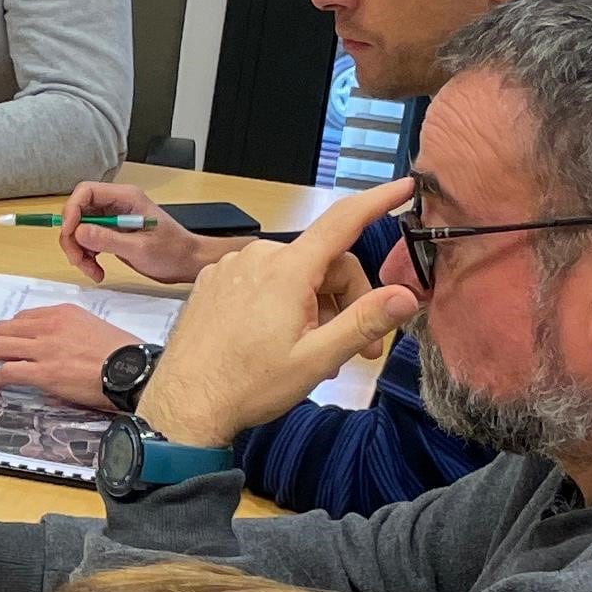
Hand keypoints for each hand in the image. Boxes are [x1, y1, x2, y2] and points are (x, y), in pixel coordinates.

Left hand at [0, 301, 145, 406]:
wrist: (134, 369)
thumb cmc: (122, 353)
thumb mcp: (94, 328)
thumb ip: (69, 332)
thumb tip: (55, 348)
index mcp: (62, 313)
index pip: (22, 318)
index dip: (5, 333)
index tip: (0, 344)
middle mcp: (49, 326)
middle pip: (2, 329)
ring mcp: (45, 348)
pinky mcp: (45, 373)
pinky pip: (7, 372)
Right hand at [59, 180, 232, 288]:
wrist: (186, 262)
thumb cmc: (172, 251)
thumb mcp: (140, 248)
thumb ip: (108, 239)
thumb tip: (78, 232)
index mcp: (125, 197)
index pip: (86, 192)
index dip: (71, 211)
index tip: (69, 234)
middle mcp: (115, 204)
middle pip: (78, 212)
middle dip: (72, 238)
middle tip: (78, 261)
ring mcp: (112, 219)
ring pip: (79, 230)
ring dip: (79, 252)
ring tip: (92, 271)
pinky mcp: (111, 234)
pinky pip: (88, 242)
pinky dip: (86, 258)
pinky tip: (97, 271)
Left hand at [137, 177, 420, 447]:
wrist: (184, 405)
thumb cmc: (248, 385)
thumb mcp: (316, 359)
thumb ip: (364, 322)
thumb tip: (407, 295)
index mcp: (287, 269)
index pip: (343, 221)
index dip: (377, 201)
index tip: (403, 186)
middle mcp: (258, 257)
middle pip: (324, 264)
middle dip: (347, 302)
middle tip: (359, 351)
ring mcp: (232, 267)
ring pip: (295, 275)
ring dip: (314, 308)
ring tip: (311, 354)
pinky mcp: (214, 282)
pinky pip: (263, 281)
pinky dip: (281, 305)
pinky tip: (277, 341)